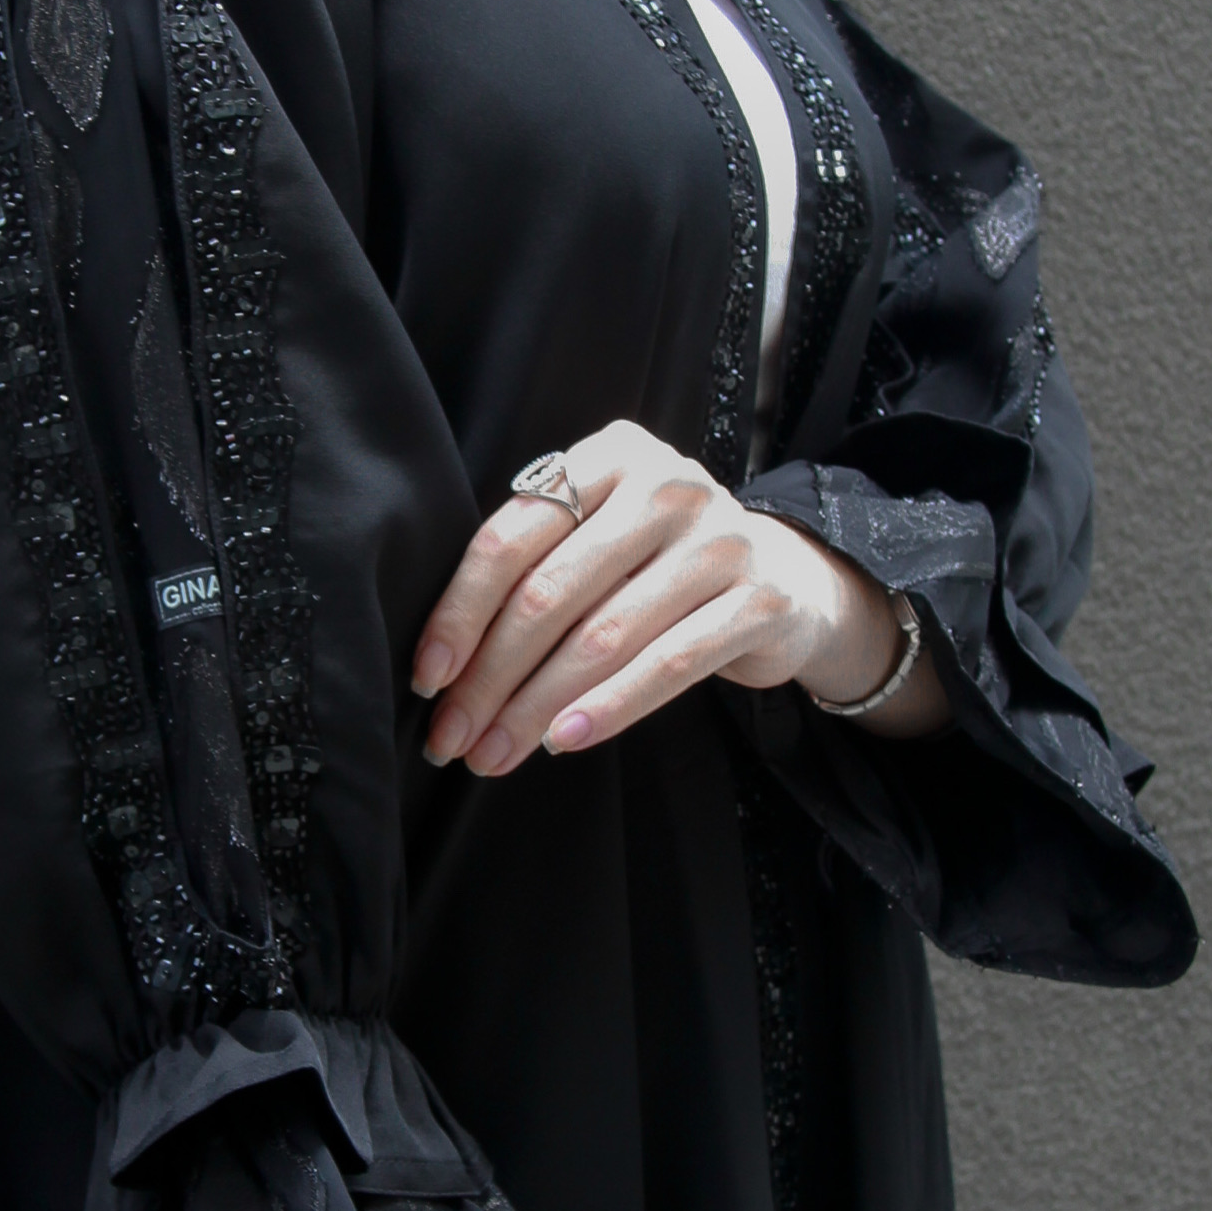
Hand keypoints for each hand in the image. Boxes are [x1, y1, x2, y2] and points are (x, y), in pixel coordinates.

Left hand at [412, 419, 946, 769]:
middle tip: (451, 735)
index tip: (427, 677)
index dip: (460, 612)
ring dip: (535, 707)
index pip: (512, 536)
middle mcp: (668, 485)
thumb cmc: (660, 563)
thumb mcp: (601, 535)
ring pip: (602, 637)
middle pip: (550, 593)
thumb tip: (444, 662)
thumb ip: (537, 563)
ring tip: (494, 754)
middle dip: (489, 676)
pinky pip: (669, 665)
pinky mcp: (758, 601)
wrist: (784, 579)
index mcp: (610, 455)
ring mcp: (720, 541)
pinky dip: (609, 709)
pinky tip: (563, 740)